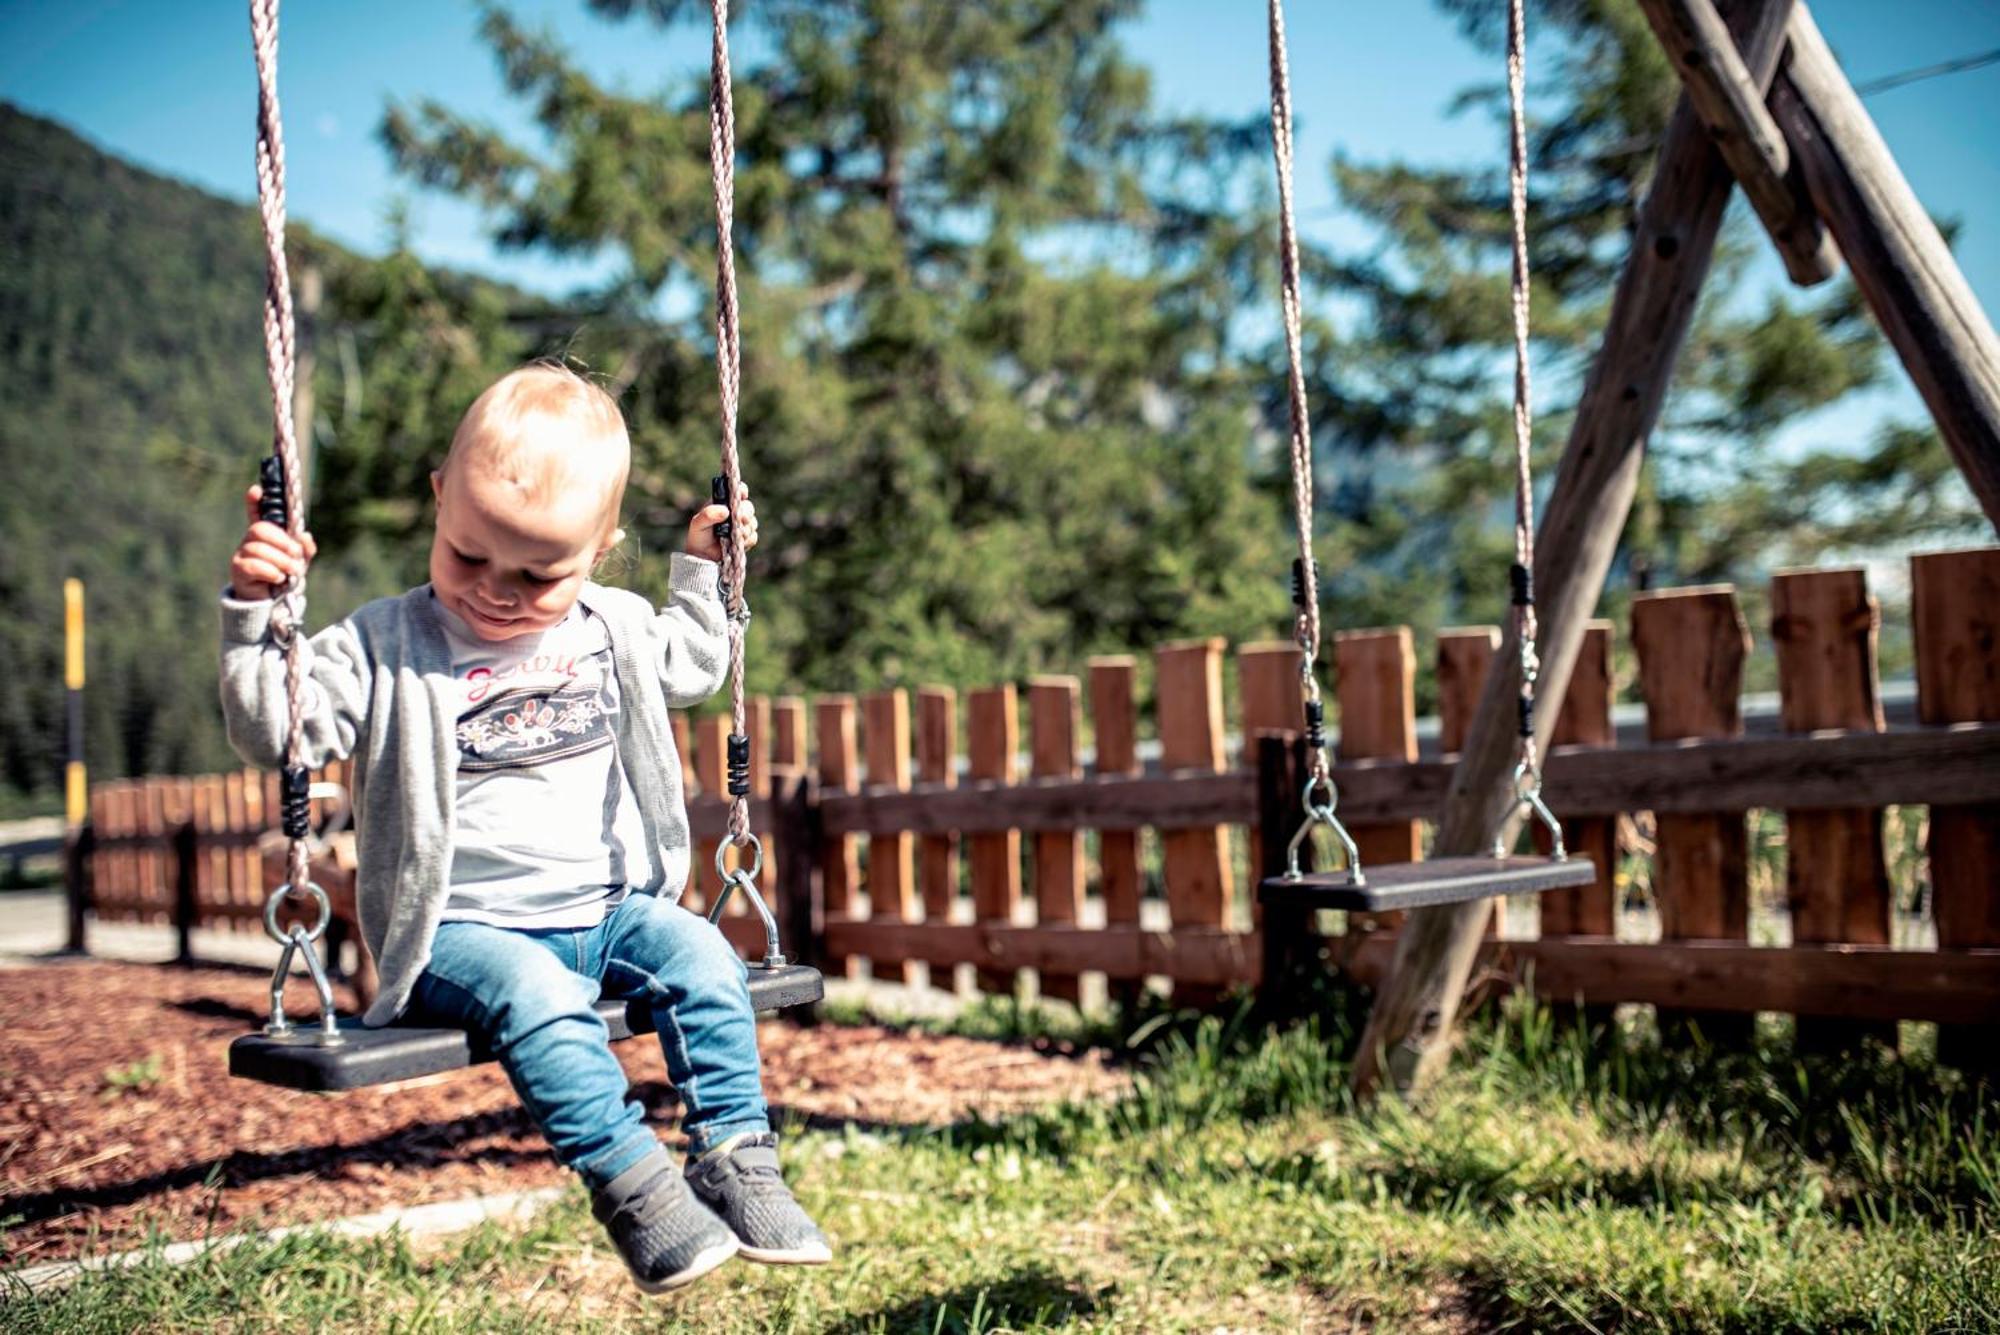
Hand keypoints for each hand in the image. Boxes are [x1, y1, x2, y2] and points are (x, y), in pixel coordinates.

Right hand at [229, 485, 316, 599]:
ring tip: (290, 572)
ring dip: (281, 561)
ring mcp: (241, 554)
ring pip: (259, 549)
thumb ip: (305, 549)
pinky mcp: (238, 569)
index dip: (254, 502)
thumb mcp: (300, 562)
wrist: (271, 603)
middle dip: (282, 541)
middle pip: (260, 529)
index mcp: (265, 536)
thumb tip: (305, 536)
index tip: (256, 490)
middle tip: (295, 554)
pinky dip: (272, 572)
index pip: (257, 514)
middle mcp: (250, 541)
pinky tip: (278, 579)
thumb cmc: (284, 577)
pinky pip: (254, 565)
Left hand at [685, 482, 759, 562]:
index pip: (737, 491)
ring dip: (745, 530)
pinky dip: (747, 540)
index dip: (742, 491)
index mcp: (723, 503)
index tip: (742, 495)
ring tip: (732, 536)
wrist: (703, 557)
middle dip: (746, 514)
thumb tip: (725, 510)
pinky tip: (736, 543)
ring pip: (753, 523)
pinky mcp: (746, 538)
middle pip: (749, 507)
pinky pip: (753, 536)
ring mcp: (742, 525)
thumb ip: (708, 514)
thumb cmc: (698, 536)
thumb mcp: (697, 523)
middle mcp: (734, 512)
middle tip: (740, 520)